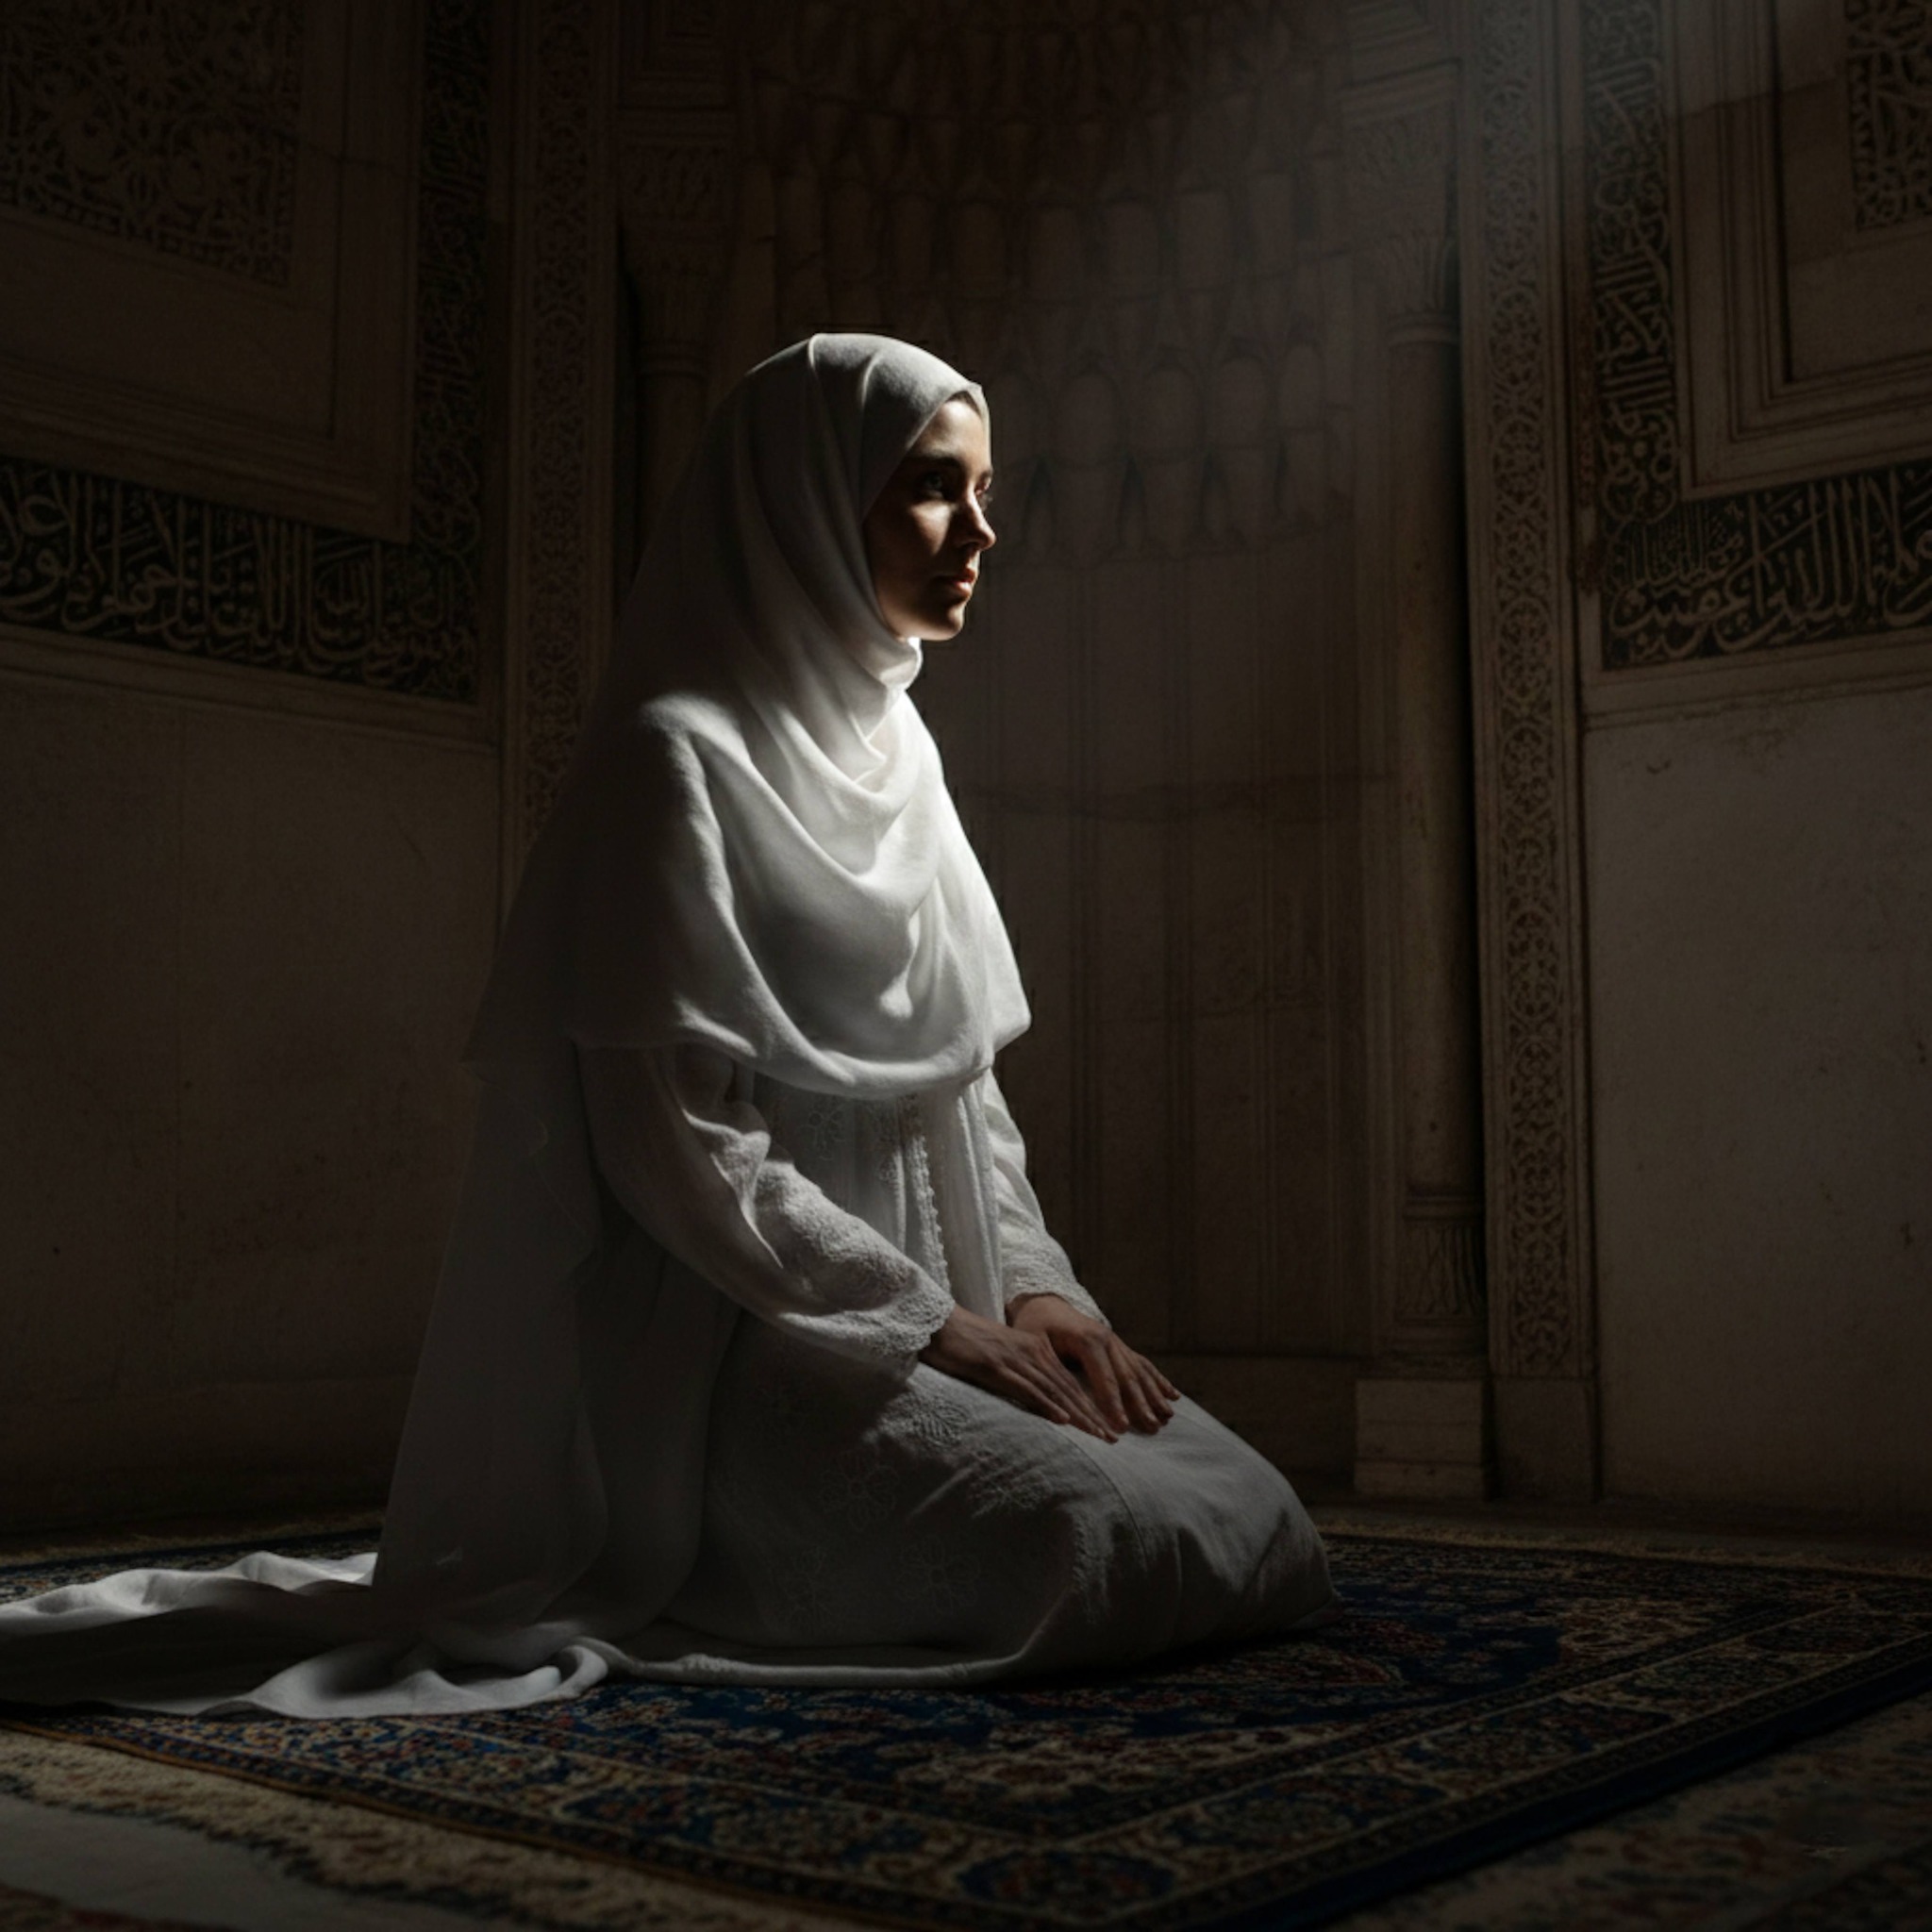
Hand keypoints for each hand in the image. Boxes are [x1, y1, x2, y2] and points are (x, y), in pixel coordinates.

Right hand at [919, 1306, 1120, 1439]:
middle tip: (1112, 1439)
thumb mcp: (1003, 1359)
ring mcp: (1016, 1359)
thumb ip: (1023, 1375)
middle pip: (1069, 1388)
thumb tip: (1041, 1402)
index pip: (1069, 1382)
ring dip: (1078, 1415)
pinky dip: (1047, 1405)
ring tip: (1097, 1435)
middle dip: (1093, 1415)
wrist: (939, 1325)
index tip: (1107, 1428)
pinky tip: (1062, 1419)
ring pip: (1055, 1391)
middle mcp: (1033, 1352)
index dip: (1090, 1406)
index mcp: (1036, 1349)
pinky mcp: (996, 1367)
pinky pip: (1027, 1389)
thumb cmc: (967, 1344)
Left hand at [1008, 1295, 1178, 1434]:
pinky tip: (1173, 1396)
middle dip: (1141, 1404)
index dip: (1113, 1404)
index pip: (1104, 1378)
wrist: (1044, 1303)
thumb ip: (1047, 1369)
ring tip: (1168, 1417)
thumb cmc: (1034, 1327)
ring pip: (1139, 1371)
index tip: (1122, 1427)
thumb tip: (1057, 1400)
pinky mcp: (1119, 1345)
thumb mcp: (1032, 1344)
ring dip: (1154, 1395)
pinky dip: (1158, 1380)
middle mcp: (1107, 1339)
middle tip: (1153, 1429)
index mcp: (1087, 1340)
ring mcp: (1115, 1341)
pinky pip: (1142, 1363)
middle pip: (1127, 1376)